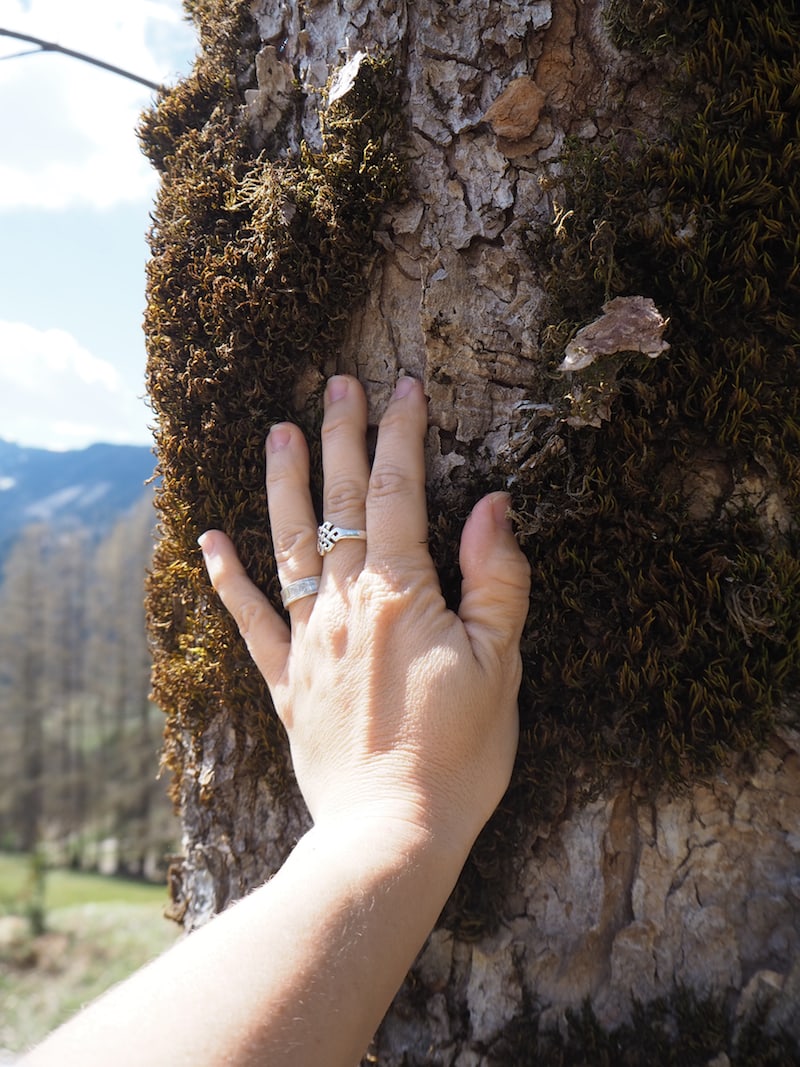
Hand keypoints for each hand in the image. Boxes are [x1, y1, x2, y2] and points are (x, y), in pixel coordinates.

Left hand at [199, 375, 529, 854]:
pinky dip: (226, 579)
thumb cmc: (460, 754)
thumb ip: (497, 579)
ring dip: (284, 484)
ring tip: (276, 431)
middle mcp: (346, 605)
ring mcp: (309, 642)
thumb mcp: (503, 665)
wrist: (392, 833)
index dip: (401, 434)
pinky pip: (250, 621)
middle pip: (339, 503)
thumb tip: (493, 507)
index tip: (402, 387)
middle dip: (341, 437)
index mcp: (402, 593)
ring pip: (290, 545)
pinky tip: (209, 540)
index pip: (398, 492)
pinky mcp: (288, 682)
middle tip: (335, 382)